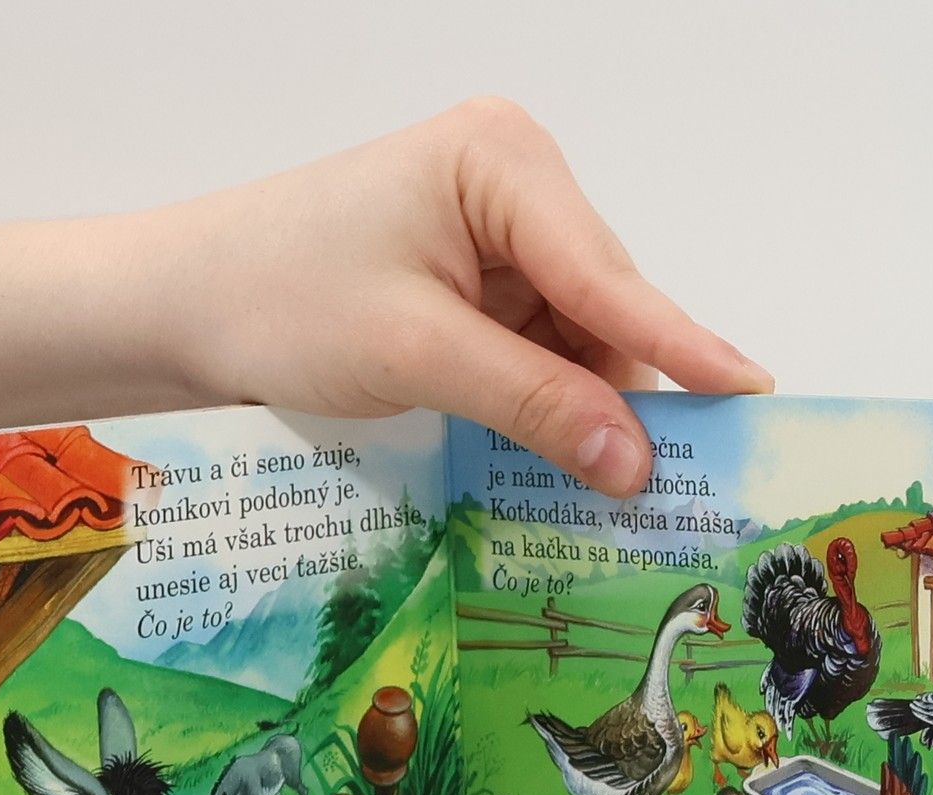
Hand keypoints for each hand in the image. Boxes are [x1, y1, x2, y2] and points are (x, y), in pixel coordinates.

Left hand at [162, 98, 771, 493]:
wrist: (182, 305)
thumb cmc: (277, 301)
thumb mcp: (416, 355)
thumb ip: (532, 403)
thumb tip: (633, 462)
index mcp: (501, 163)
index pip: (608, 274)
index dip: (679, 347)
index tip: (751, 397)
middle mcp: (510, 186)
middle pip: (600, 309)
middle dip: (618, 396)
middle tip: (664, 489)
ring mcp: (491, 236)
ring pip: (572, 340)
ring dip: (578, 412)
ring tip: (603, 493)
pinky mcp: (470, 283)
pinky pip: (532, 353)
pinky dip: (540, 408)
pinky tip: (550, 461)